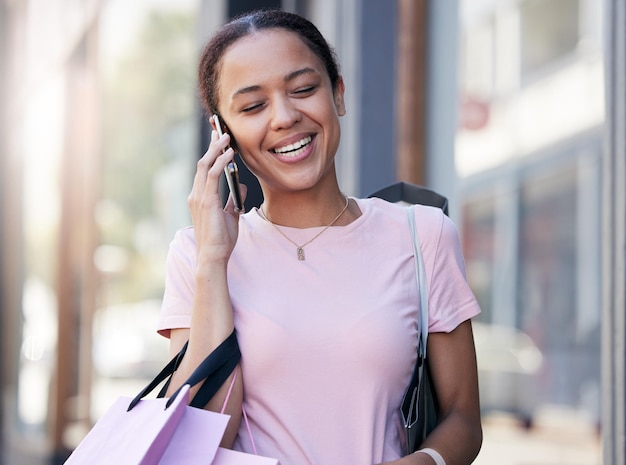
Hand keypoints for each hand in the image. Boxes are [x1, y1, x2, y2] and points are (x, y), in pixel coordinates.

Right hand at [187, 130, 245, 264]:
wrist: (214, 255)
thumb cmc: (221, 239)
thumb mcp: (231, 215)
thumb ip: (234, 200)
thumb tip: (242, 188)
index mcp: (200, 196)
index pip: (205, 168)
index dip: (212, 151)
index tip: (218, 137)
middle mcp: (196, 193)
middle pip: (203, 161)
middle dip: (212, 144)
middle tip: (220, 128)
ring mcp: (199, 196)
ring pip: (205, 164)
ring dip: (216, 148)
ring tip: (226, 135)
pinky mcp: (206, 200)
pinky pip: (212, 174)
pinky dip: (220, 161)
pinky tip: (230, 153)